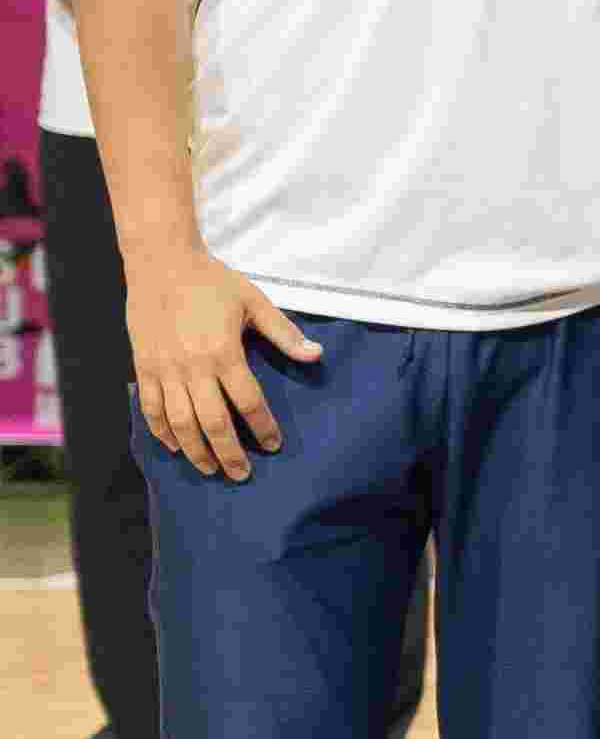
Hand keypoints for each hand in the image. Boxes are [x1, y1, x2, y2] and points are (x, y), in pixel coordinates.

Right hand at [126, 242, 313, 482]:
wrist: (160, 263)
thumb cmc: (212, 282)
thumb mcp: (254, 302)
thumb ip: (283, 333)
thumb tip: (316, 355)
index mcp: (223, 353)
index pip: (247, 401)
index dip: (262, 427)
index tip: (273, 445)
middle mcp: (191, 367)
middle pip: (212, 422)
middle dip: (229, 453)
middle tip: (243, 475)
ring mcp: (163, 369)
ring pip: (179, 422)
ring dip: (195, 450)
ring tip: (210, 469)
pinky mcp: (143, 367)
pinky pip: (150, 408)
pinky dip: (161, 431)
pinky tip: (175, 446)